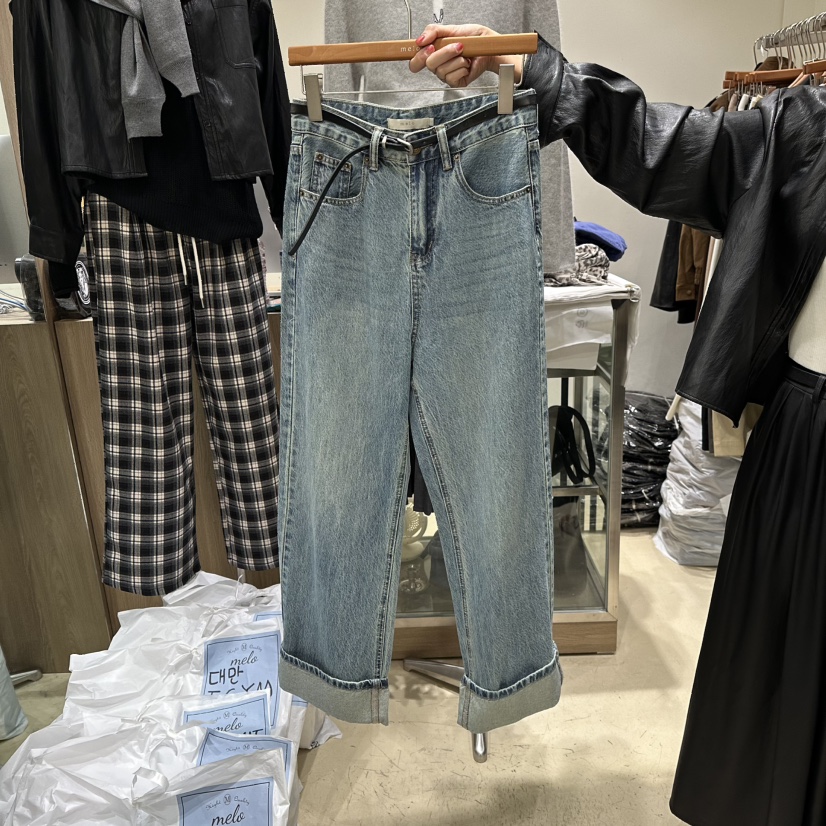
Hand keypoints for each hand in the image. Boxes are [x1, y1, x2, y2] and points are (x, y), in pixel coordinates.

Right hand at [409, 24, 523, 88]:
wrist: (488, 46)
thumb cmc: (473, 38)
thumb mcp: (452, 28)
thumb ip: (434, 31)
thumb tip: (420, 40)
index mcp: (433, 52)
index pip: (415, 61)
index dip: (418, 57)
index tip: (429, 48)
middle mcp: (438, 65)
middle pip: (429, 64)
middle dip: (445, 53)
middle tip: (457, 46)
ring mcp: (446, 75)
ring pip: (441, 71)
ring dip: (456, 59)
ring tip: (465, 54)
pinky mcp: (455, 82)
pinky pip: (451, 77)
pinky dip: (461, 68)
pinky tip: (466, 64)